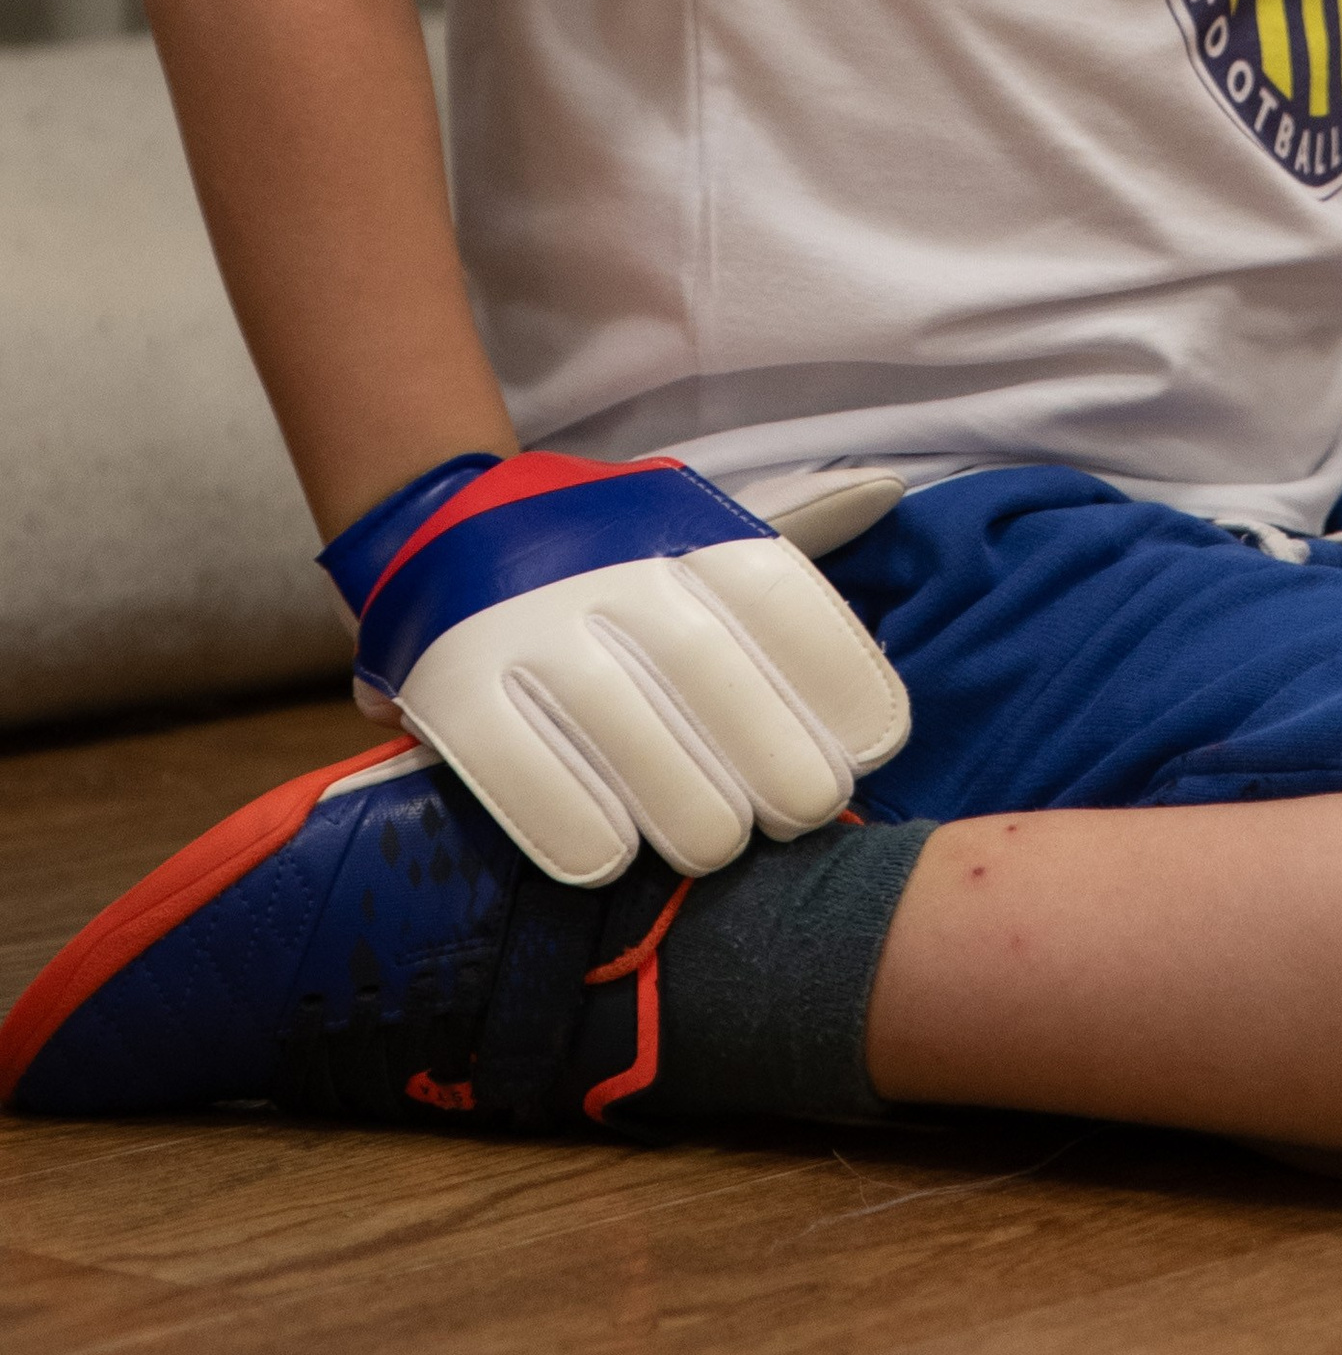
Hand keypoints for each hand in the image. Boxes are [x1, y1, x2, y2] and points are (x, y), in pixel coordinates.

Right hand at [321, 449, 910, 886]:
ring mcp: (527, 622)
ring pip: (625, 728)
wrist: (442, 522)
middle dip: (773, 759)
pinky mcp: (455, 680)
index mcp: (677, 527)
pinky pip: (520, 767)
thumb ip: (789, 535)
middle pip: (709, 672)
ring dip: (686, 807)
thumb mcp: (690, 521)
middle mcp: (609, 567)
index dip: (834, 681)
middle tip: (799, 814)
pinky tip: (611, 858)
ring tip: (716, 845)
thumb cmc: (604, 548)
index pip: (778, 597)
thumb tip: (886, 495)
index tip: (870, 751)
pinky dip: (573, 823)